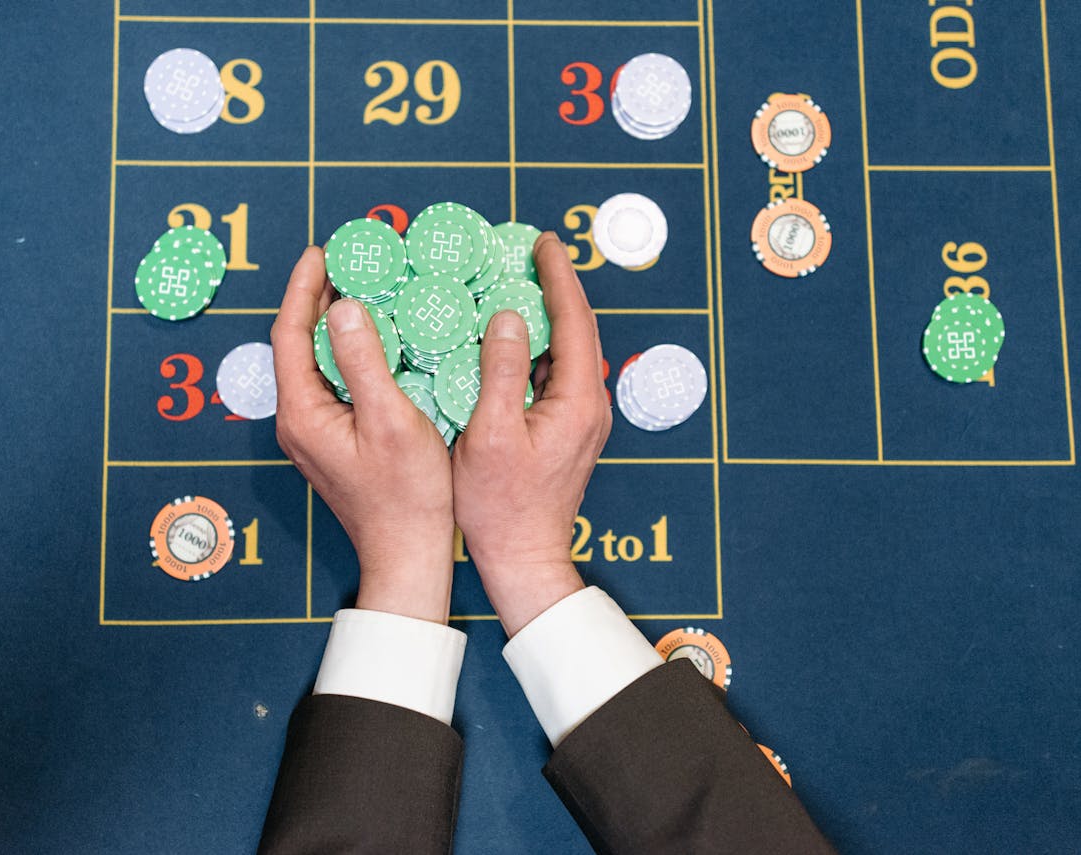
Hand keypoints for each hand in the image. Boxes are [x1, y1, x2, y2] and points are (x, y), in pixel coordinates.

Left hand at [271, 247, 455, 623]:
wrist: (408, 553)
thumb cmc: (405, 495)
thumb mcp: (389, 420)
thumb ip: (363, 362)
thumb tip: (345, 308)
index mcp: (303, 413)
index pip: (290, 334)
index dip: (303, 288)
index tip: (323, 252)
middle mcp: (298, 421)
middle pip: (297, 345)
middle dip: (316, 298)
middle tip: (345, 261)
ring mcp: (314, 433)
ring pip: (315, 363)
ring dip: (333, 324)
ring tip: (359, 288)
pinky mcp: (333, 441)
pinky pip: (332, 382)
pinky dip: (348, 352)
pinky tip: (376, 340)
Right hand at [451, 233, 612, 635]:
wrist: (523, 558)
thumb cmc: (501, 506)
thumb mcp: (490, 433)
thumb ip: (501, 371)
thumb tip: (508, 317)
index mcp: (578, 401)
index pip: (574, 321)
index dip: (558, 277)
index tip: (544, 242)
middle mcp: (589, 406)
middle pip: (577, 331)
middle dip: (555, 287)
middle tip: (528, 252)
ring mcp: (581, 420)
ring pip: (566, 352)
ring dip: (545, 317)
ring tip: (516, 283)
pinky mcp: (567, 431)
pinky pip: (555, 374)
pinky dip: (537, 347)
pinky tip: (510, 337)